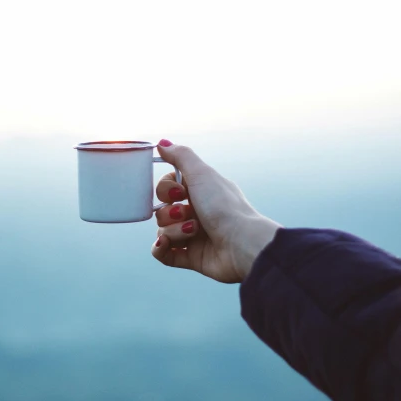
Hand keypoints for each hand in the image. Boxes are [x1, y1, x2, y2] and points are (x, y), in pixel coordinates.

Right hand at [151, 140, 280, 282]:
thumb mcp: (202, 174)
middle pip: (163, 209)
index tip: (179, 192)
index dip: (166, 190)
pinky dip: (161, 248)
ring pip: (163, 230)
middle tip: (188, 212)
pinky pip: (163, 252)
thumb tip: (162, 143)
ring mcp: (193, 236)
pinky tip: (165, 244)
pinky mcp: (191, 257)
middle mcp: (197, 212)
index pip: (167, 188)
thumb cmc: (225, 206)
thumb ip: (181, 156)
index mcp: (200, 192)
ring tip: (194, 231)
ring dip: (174, 230)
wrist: (241, 243)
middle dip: (171, 212)